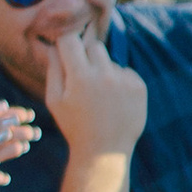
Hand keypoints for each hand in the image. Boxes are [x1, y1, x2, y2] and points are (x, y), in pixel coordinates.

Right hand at [40, 29, 146, 162]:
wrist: (104, 151)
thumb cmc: (74, 125)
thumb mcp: (54, 100)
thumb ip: (53, 69)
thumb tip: (53, 45)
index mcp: (80, 77)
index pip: (71, 40)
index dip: (66, 44)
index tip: (67, 53)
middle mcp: (104, 75)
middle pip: (94, 46)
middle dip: (87, 57)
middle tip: (84, 78)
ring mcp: (124, 81)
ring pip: (110, 60)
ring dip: (104, 71)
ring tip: (101, 97)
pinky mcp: (139, 87)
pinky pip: (125, 71)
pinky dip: (119, 81)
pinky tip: (114, 101)